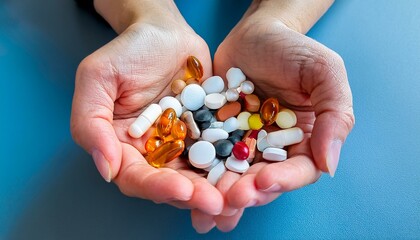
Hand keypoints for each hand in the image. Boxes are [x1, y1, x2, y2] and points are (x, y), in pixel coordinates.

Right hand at [70, 2, 223, 220]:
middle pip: (170, 183)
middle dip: (191, 195)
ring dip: (214, 188)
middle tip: (215, 203)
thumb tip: (105, 169)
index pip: (135, 177)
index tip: (180, 190)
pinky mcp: (206, 134)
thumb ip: (90, 122)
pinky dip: (230, 166)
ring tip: (233, 197)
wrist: (166, 33)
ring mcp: (181, 144)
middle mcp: (151, 151)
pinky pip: (219, 153)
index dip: (156, 187)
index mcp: (121, 146)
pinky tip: (245, 174)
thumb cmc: (128, 51)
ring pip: (196, 175)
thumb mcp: (97, 78)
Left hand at [193, 1, 354, 231]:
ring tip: (206, 204)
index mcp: (304, 139)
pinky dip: (200, 170)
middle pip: (263, 180)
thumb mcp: (324, 72)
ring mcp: (243, 143)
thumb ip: (336, 115)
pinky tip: (188, 182)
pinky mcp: (217, 134)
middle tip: (230, 198)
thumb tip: (330, 165)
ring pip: (233, 174)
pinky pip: (208, 154)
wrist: (255, 33)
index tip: (264, 181)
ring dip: (220, 191)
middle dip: (247, 192)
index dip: (284, 181)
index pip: (300, 170)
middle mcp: (273, 148)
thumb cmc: (293, 49)